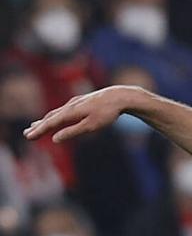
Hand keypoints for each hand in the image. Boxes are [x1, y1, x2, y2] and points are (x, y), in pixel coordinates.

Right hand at [24, 86, 145, 143]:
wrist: (120, 96)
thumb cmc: (107, 113)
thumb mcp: (90, 125)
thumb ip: (72, 132)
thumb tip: (55, 139)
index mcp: (70, 112)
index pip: (50, 123)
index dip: (39, 130)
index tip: (28, 137)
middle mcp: (70, 105)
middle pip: (50, 117)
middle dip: (39, 126)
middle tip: (27, 134)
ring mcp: (75, 102)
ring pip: (57, 112)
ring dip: (45, 120)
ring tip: (35, 125)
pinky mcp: (81, 101)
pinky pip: (64, 109)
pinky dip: (56, 115)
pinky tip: (55, 117)